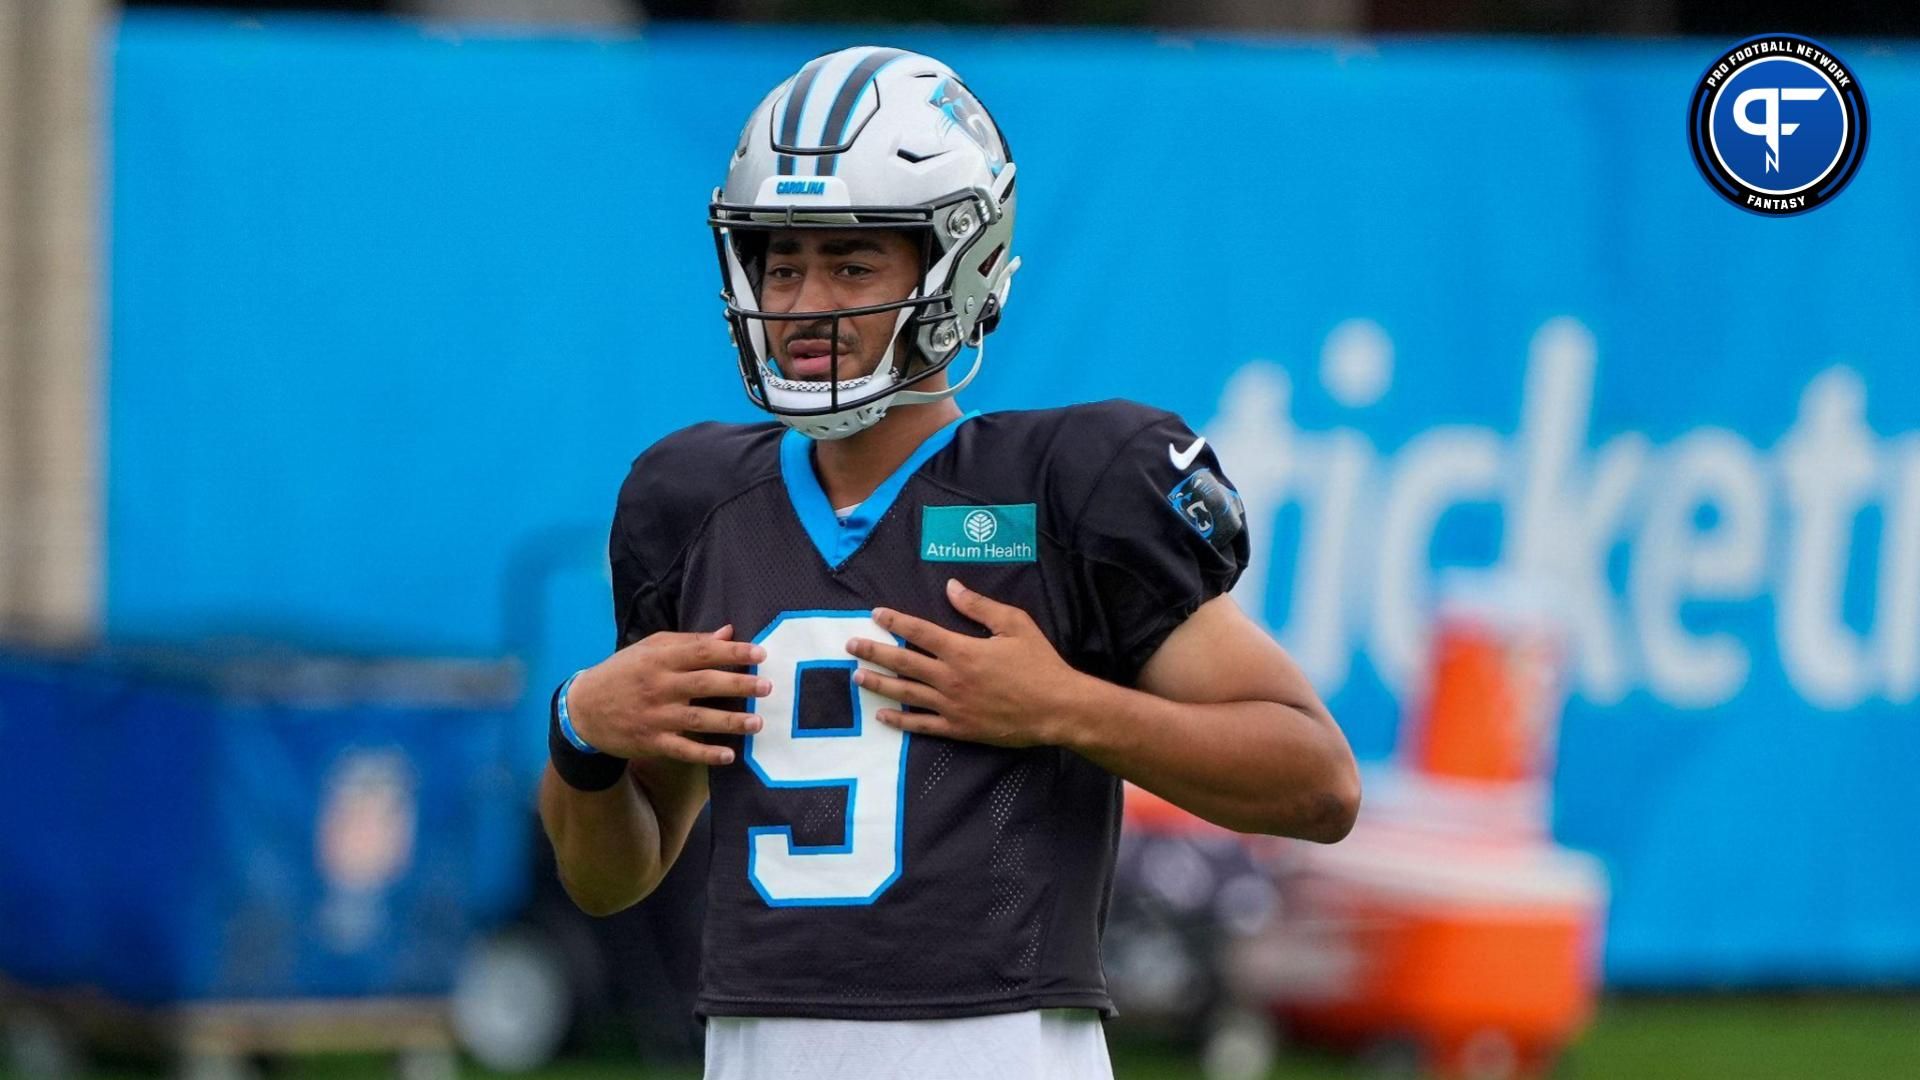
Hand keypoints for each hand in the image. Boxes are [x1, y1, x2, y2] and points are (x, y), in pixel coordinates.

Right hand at [568, 626, 770, 765]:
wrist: (583, 709)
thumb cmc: (623, 672)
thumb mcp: (650, 649)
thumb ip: (689, 641)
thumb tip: (728, 632)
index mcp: (660, 659)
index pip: (701, 652)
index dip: (732, 652)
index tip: (760, 653)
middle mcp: (659, 686)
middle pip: (705, 684)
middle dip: (738, 685)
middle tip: (767, 687)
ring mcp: (656, 716)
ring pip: (698, 719)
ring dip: (730, 722)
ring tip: (757, 723)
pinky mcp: (652, 741)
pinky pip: (683, 749)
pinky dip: (706, 754)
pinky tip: (729, 756)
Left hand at [845, 578, 1086, 747]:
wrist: (1057, 708)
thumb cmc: (1039, 663)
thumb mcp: (1014, 624)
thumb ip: (979, 606)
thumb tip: (951, 587)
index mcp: (962, 650)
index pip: (919, 631)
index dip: (895, 621)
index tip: (875, 614)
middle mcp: (950, 678)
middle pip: (903, 662)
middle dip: (873, 652)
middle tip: (851, 646)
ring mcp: (951, 706)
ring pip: (905, 693)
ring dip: (878, 684)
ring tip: (856, 677)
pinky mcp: (959, 729)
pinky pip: (922, 725)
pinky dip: (900, 721)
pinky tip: (882, 715)